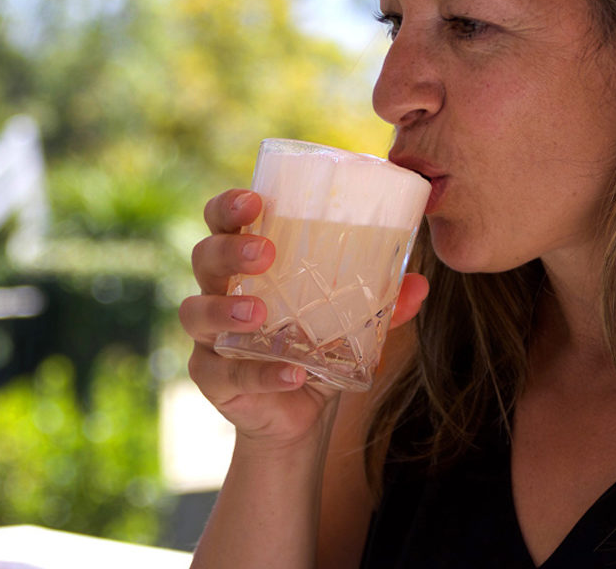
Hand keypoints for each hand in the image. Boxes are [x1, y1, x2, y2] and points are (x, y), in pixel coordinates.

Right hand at [179, 189, 428, 448]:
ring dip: (226, 310)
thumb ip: (377, 306)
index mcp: (246, 267)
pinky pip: (224, 372)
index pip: (221, 223)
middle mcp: (218, 294)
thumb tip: (420, 285)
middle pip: (204, 259)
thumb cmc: (314, 351)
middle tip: (265, 253)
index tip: (253, 199)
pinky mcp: (212, 379)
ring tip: (259, 314)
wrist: (299, 416)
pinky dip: (260, 372)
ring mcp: (209, 338)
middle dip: (229, 250)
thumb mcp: (347, 325)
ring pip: (195, 312)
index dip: (228, 207)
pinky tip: (292, 373)